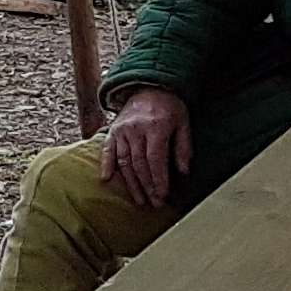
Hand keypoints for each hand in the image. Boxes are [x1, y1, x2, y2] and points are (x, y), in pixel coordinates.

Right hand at [99, 87, 190, 207]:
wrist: (149, 87)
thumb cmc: (169, 108)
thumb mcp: (184, 124)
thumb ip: (184, 148)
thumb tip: (183, 172)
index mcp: (156, 127)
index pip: (155, 159)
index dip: (159, 179)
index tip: (163, 195)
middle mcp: (135, 129)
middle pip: (139, 164)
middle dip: (147, 186)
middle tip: (154, 203)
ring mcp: (121, 130)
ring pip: (124, 161)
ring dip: (131, 183)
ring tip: (139, 199)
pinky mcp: (112, 131)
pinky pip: (107, 150)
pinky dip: (106, 165)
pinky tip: (106, 179)